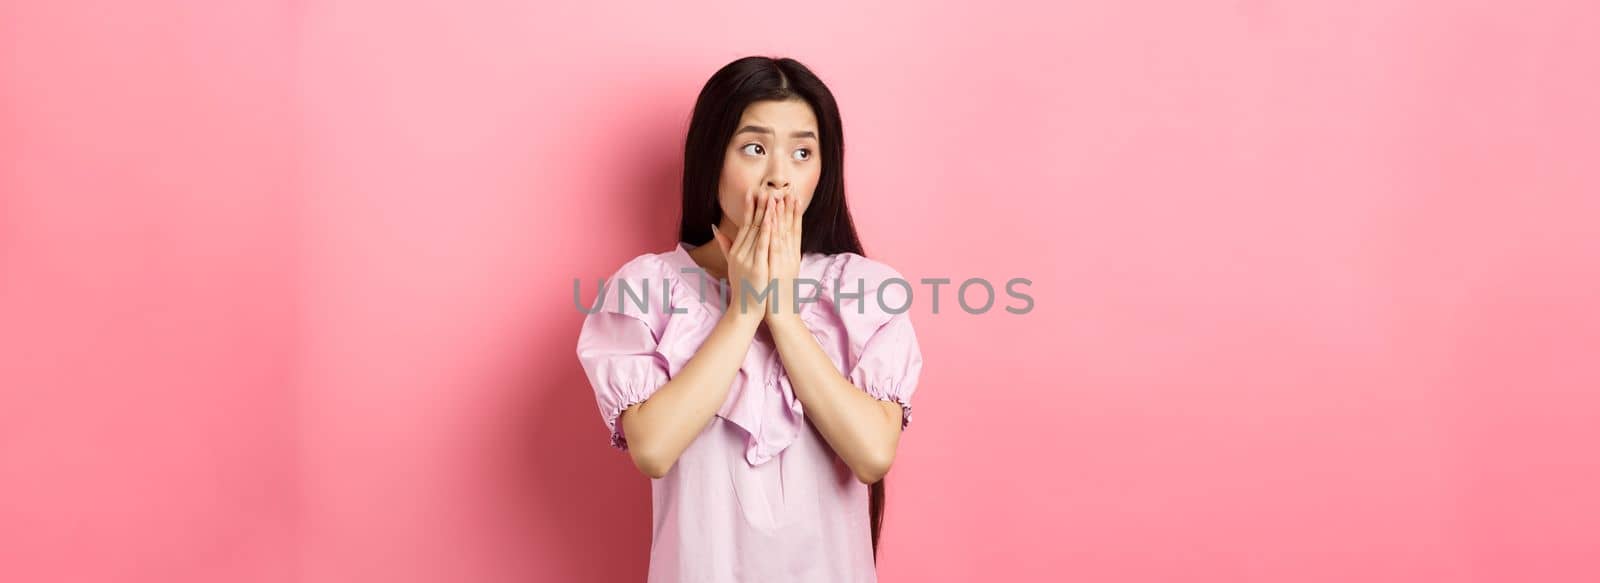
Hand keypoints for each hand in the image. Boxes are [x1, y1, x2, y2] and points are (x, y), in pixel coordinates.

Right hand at [710, 187, 772, 321]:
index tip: (753, 192)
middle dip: (758, 205)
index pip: (744, 225)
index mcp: (737, 251)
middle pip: (751, 225)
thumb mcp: (731, 264)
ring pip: (757, 232)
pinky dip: (767, 231)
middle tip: (763, 187)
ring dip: (764, 213)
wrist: (744, 310)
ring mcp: (748, 259)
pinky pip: (762, 246)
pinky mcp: (757, 267)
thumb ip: (725, 245)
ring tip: (770, 197)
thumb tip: (715, 228)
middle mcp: (740, 253)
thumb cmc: (742, 287)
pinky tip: (772, 219)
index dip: (749, 208)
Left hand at [766, 193, 802, 322]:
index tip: (794, 197)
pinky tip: (771, 218)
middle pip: (792, 228)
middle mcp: (790, 256)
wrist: (781, 313)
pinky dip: (773, 231)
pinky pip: (774, 245)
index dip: (794, 213)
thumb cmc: (776, 294)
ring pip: (784, 233)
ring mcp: (784, 261)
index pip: (794, 230)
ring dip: (782, 214)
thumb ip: (779, 258)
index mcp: (791, 256)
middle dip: (791, 209)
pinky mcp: (776, 266)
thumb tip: (777, 248)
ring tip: (781, 197)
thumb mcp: (779, 273)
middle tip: (791, 190)